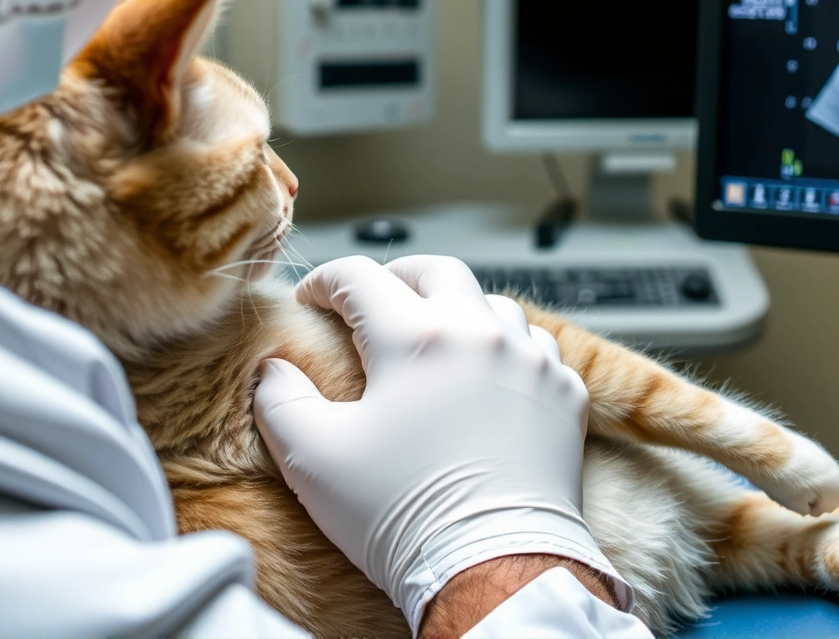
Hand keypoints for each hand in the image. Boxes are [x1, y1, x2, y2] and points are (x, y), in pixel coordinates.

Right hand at [252, 255, 624, 631]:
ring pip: (494, 306)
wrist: (491, 568)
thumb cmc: (402, 514)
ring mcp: (532, 361)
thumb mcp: (313, 457)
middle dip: (398, 277)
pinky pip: (538, 350)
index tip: (310, 298)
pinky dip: (508, 352)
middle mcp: (480, 333)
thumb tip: (274, 371)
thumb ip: (280, 400)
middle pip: (437, 271)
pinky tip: (490, 380)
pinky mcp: (565, 396)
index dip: (324, 281)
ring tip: (436, 341)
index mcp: (416, 338)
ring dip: (459, 312)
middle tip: (373, 299)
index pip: (359, 278)